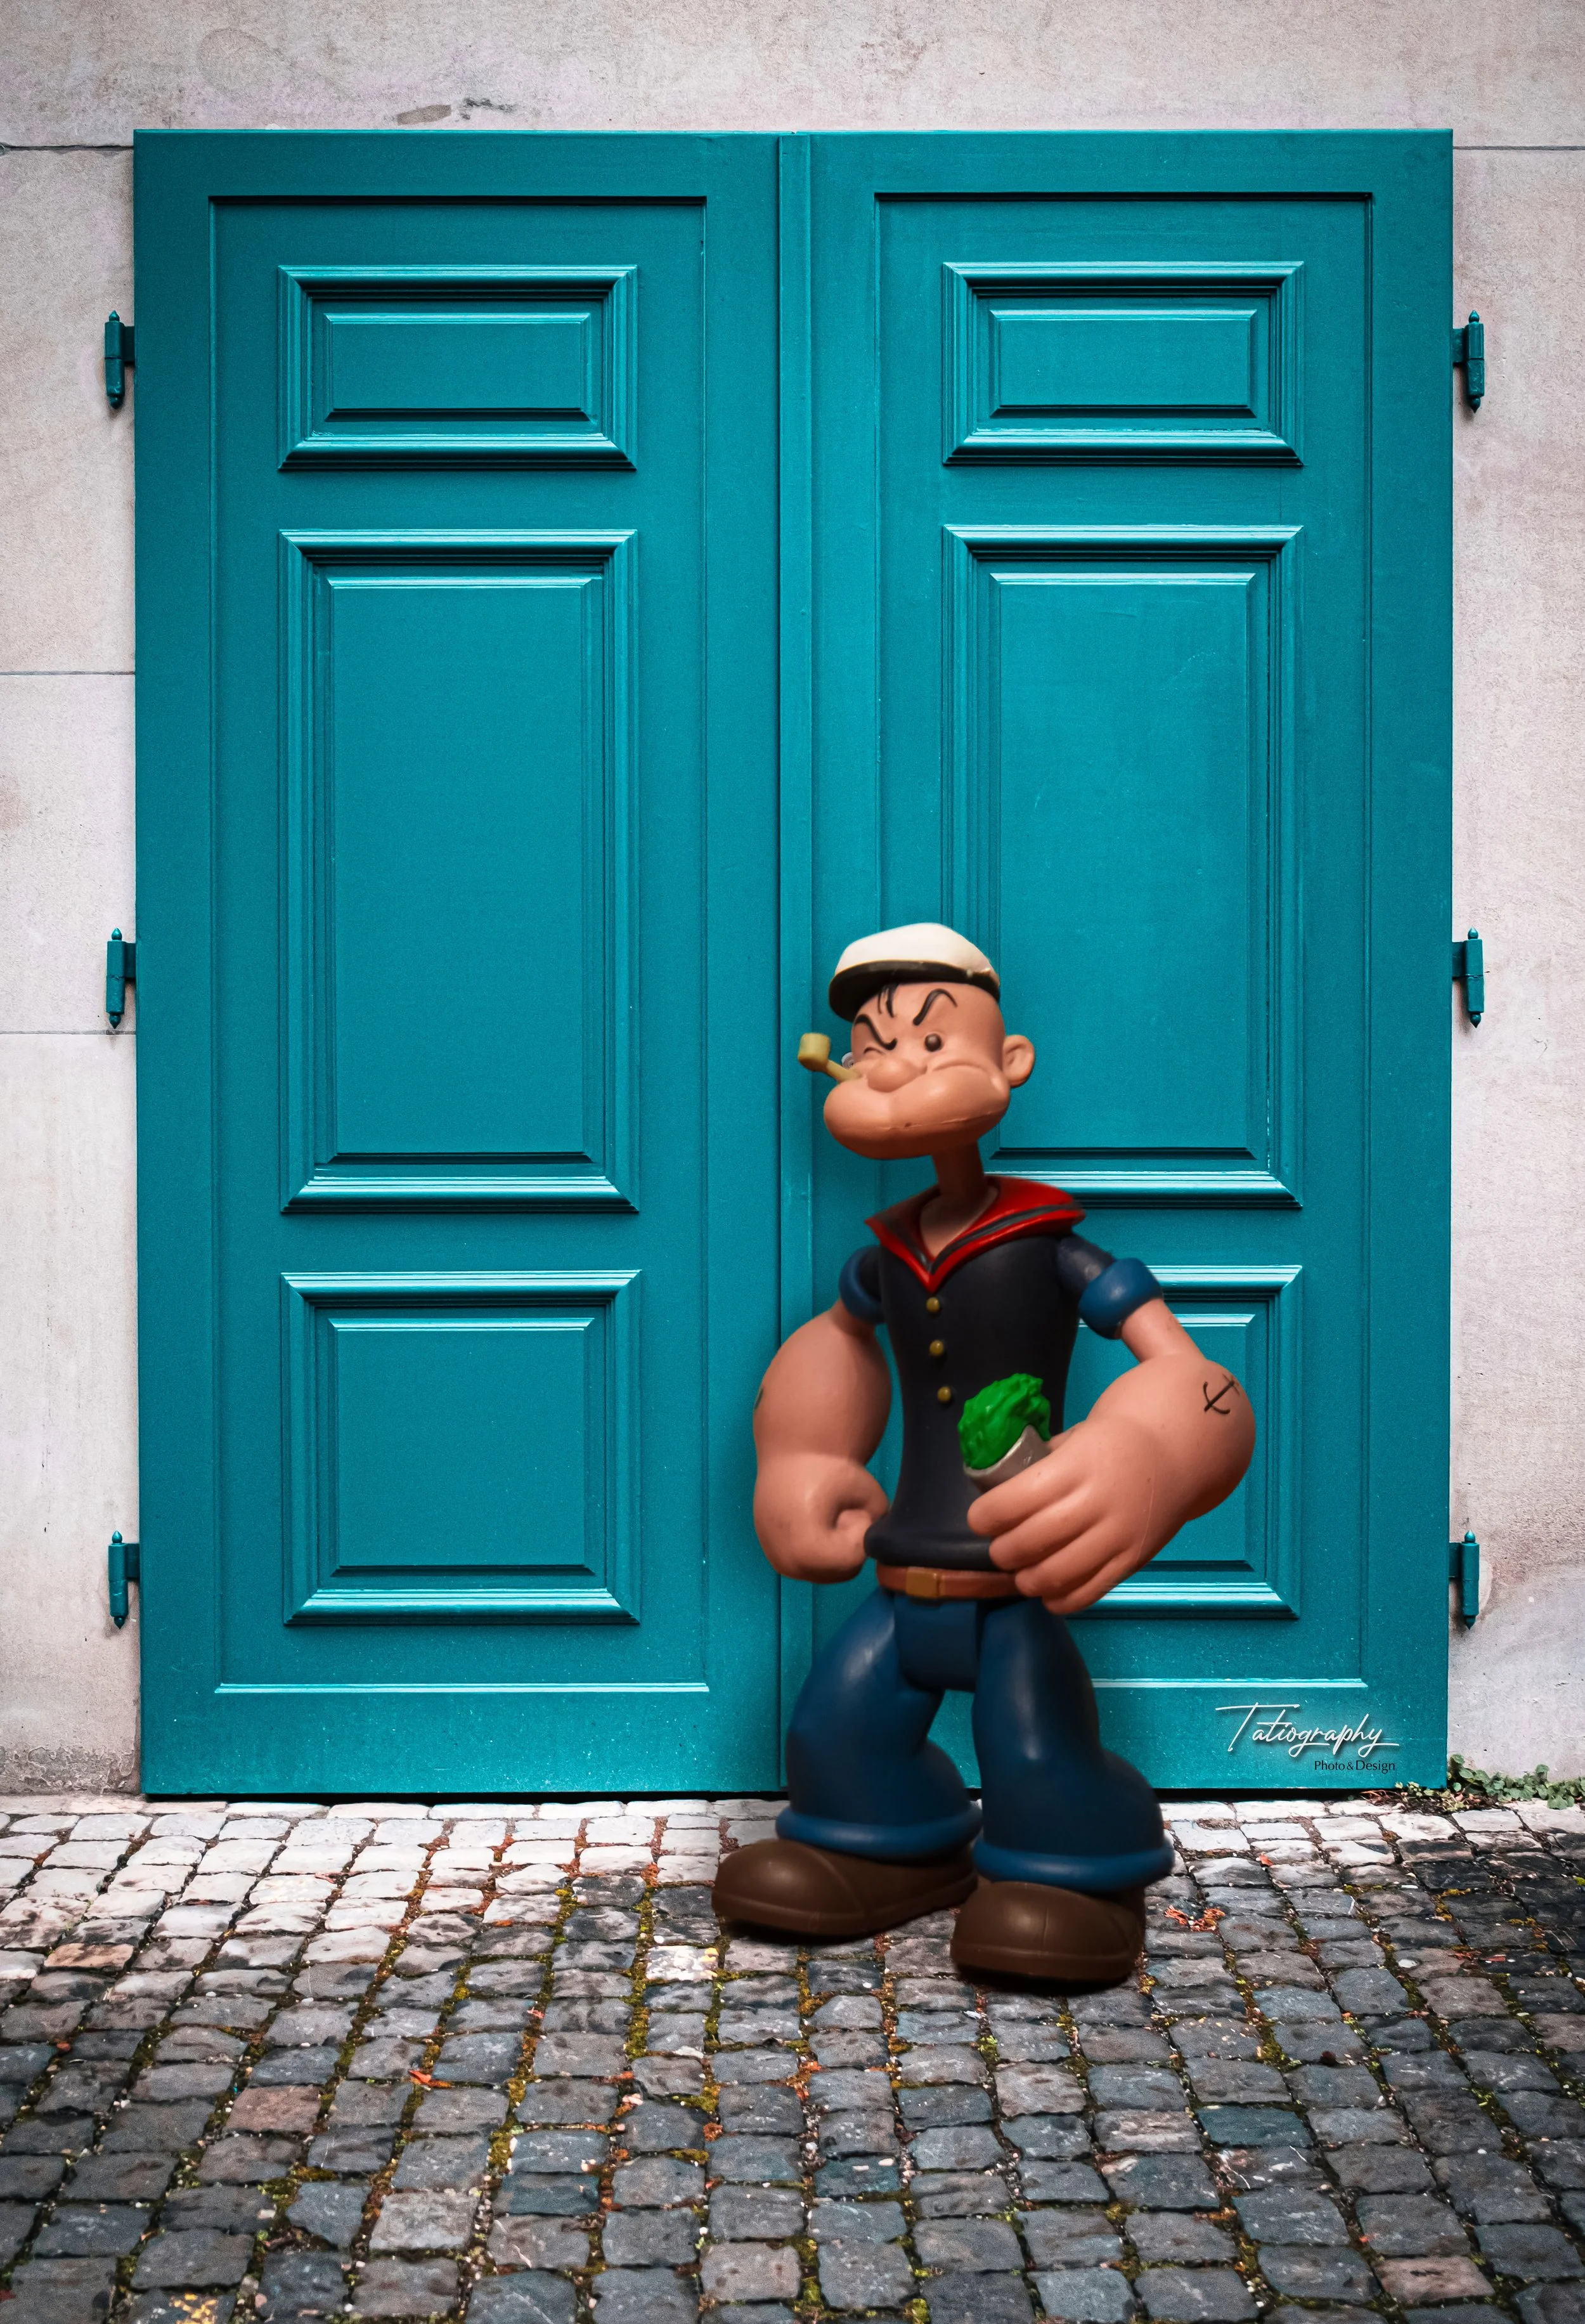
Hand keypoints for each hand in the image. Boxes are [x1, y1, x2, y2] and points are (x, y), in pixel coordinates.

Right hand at [753, 1453, 888, 1582]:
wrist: (789, 1455)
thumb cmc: (829, 1470)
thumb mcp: (867, 1491)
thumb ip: (881, 1523)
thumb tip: (881, 1546)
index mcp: (805, 1548)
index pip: (854, 1558)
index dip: (861, 1531)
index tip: (852, 1506)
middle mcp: (788, 1563)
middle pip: (843, 1571)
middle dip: (850, 1543)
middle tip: (843, 1510)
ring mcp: (778, 1562)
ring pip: (829, 1572)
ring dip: (837, 1550)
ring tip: (828, 1517)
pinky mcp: (775, 1558)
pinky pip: (812, 1566)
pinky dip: (821, 1550)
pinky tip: (815, 1524)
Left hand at [966, 1340, 1254, 1612]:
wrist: (1174, 1454)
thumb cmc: (1111, 1445)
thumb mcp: (1074, 1439)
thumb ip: (1038, 1465)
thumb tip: (991, 1489)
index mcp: (1076, 1465)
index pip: (1018, 1499)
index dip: (988, 1515)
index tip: (979, 1519)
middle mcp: (1097, 1502)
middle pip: (1033, 1540)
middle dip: (1003, 1551)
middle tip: (998, 1549)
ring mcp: (1118, 1535)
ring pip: (1057, 1573)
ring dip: (1026, 1580)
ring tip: (1020, 1572)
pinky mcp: (1133, 1561)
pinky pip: (1089, 1592)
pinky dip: (1060, 1600)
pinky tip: (1047, 1592)